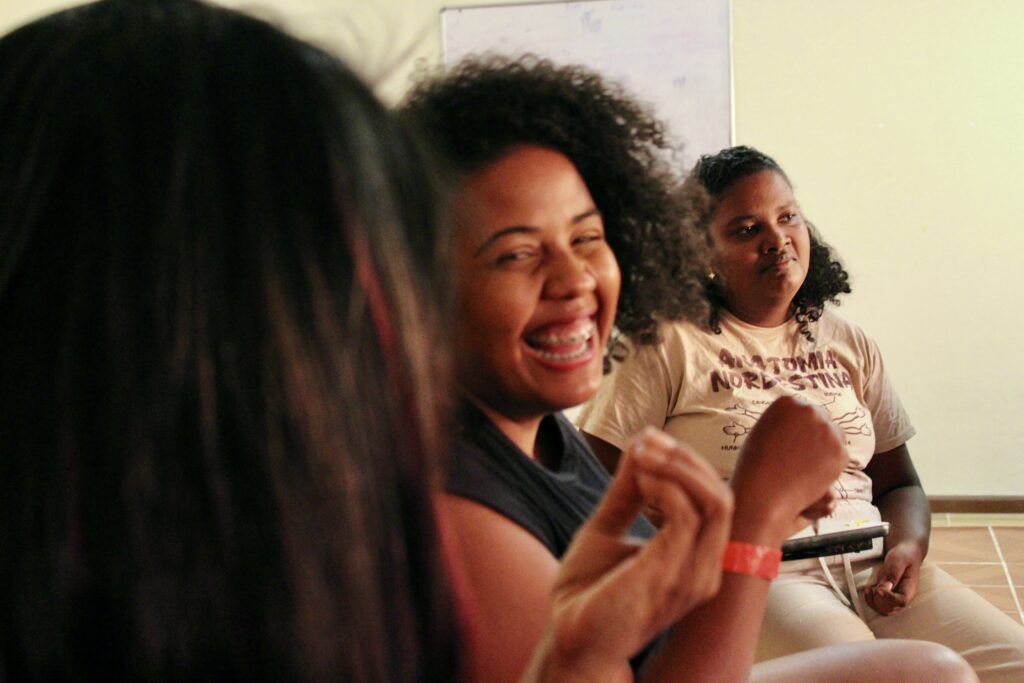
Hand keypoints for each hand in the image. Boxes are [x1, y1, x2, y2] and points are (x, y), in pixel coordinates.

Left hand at [532, 428, 731, 680]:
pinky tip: (638, 478)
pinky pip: (686, 519)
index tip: (648, 438)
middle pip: (722, 497)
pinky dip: (664, 488)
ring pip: (714, 503)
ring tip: (640, 455)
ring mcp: (692, 576)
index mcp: (695, 558)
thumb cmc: (590, 591)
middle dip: (686, 459)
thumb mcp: (608, 526)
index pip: (716, 499)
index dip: (687, 462)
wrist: (568, 637)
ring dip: (676, 468)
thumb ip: (627, 490)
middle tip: (647, 440)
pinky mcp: (669, 577)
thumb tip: (640, 444)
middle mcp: (703, 569)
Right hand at [729, 396, 848, 546]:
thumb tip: (801, 426)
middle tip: (803, 457)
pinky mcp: (840, 452)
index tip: (792, 443)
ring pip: (835, 437)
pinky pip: (839, 456)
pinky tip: (811, 477)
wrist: (763, 493)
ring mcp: (828, 430)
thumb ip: (784, 423)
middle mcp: (810, 410)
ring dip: (826, 449)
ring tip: (805, 468)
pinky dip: (830, 467)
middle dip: (816, 435)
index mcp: (787, 402)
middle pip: (822, 419)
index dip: (800, 428)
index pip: (803, 409)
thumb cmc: (755, 466)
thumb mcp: (763, 432)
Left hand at [864, 542, 922, 614]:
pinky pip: (879, 606)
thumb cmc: (903, 556)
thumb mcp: (898, 560)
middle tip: (874, 587)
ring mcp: (895, 598)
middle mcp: (904, 597)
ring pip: (884, 610)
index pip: (901, 601)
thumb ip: (892, 574)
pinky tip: (869, 590)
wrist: (905, 553)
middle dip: (879, 600)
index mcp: (910, 589)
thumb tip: (883, 590)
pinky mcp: (888, 596)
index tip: (879, 589)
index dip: (889, 598)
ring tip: (870, 589)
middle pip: (891, 609)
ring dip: (873, 602)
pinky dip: (871, 601)